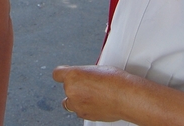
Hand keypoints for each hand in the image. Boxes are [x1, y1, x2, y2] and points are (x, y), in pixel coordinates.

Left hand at [54, 65, 183, 124]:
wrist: (126, 96)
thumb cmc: (116, 81)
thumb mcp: (96, 68)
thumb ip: (83, 74)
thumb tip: (83, 77)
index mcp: (72, 75)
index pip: (57, 73)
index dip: (62, 73)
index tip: (65, 73)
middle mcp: (71, 90)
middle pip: (66, 87)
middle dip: (75, 86)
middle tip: (89, 84)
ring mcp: (77, 104)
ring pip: (69, 101)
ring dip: (77, 98)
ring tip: (91, 95)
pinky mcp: (84, 114)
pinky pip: (79, 110)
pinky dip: (85, 107)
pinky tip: (96, 102)